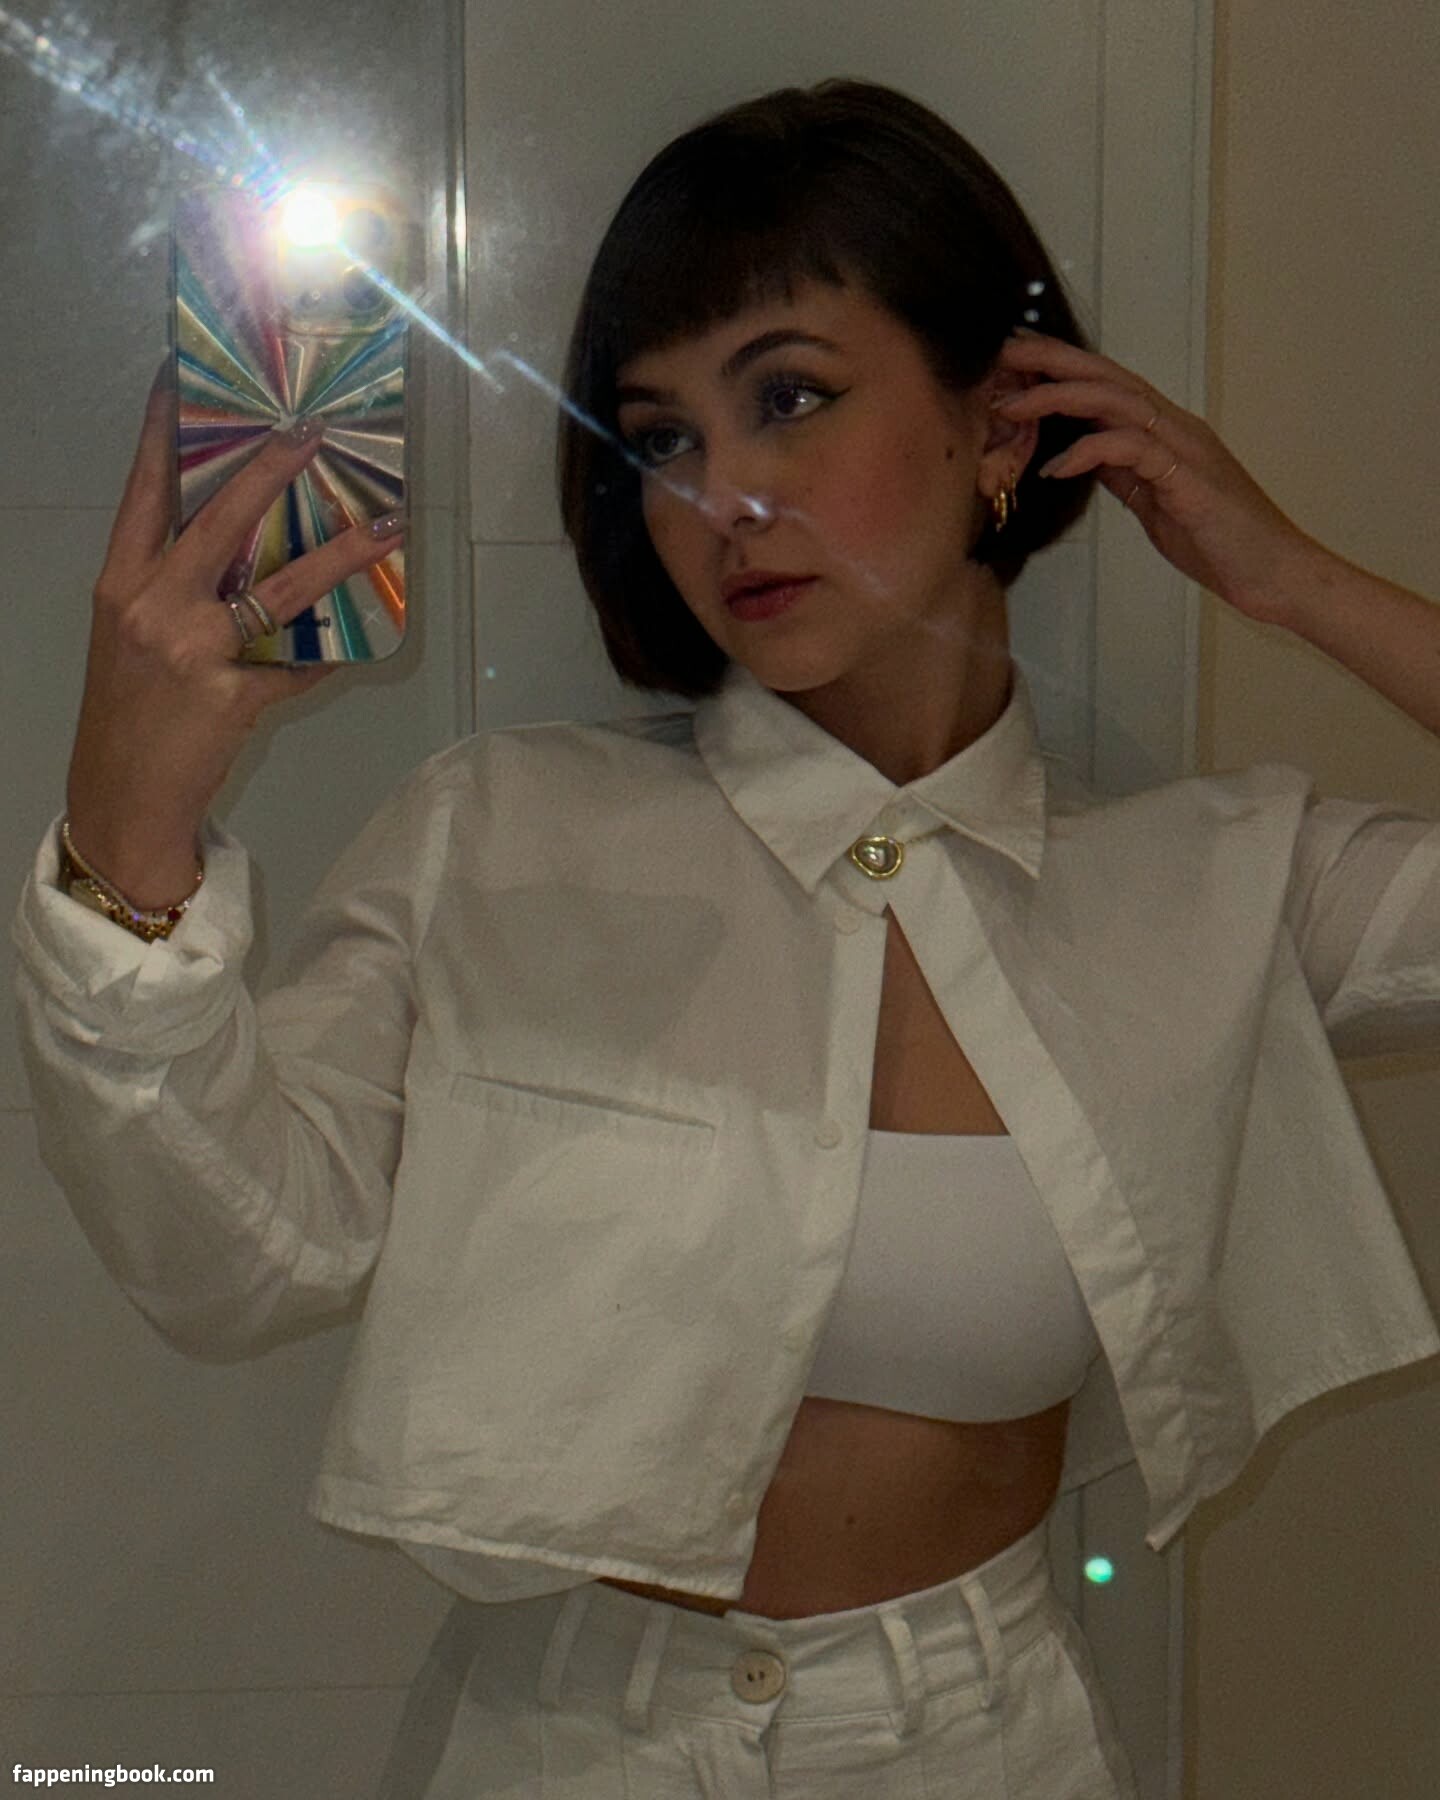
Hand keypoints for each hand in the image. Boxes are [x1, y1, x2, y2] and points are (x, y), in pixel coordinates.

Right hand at [65, 368, 404, 906]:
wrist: (121, 797)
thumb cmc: (130, 713)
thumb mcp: (134, 638)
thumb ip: (175, 590)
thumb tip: (245, 551)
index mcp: (122, 585)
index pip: (144, 494)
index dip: (162, 433)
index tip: (181, 377)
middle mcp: (153, 607)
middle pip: (218, 521)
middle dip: (269, 469)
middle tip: (311, 429)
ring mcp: (193, 651)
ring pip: (280, 587)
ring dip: (341, 554)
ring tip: (387, 527)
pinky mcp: (232, 696)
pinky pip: (297, 665)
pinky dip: (325, 655)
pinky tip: (357, 642)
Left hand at [993, 334, 1319, 621]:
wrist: (1272, 571)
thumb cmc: (1217, 539)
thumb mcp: (1152, 499)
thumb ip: (1121, 471)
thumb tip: (1081, 454)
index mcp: (1163, 431)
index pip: (1104, 383)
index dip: (1058, 368)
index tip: (1012, 362)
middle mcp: (1173, 427)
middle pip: (1105, 375)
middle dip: (1050, 360)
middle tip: (1002, 352)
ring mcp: (1184, 447)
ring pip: (1115, 401)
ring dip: (1059, 398)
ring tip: (1012, 407)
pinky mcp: (1188, 478)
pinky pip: (1132, 450)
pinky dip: (1089, 452)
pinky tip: (1057, 467)